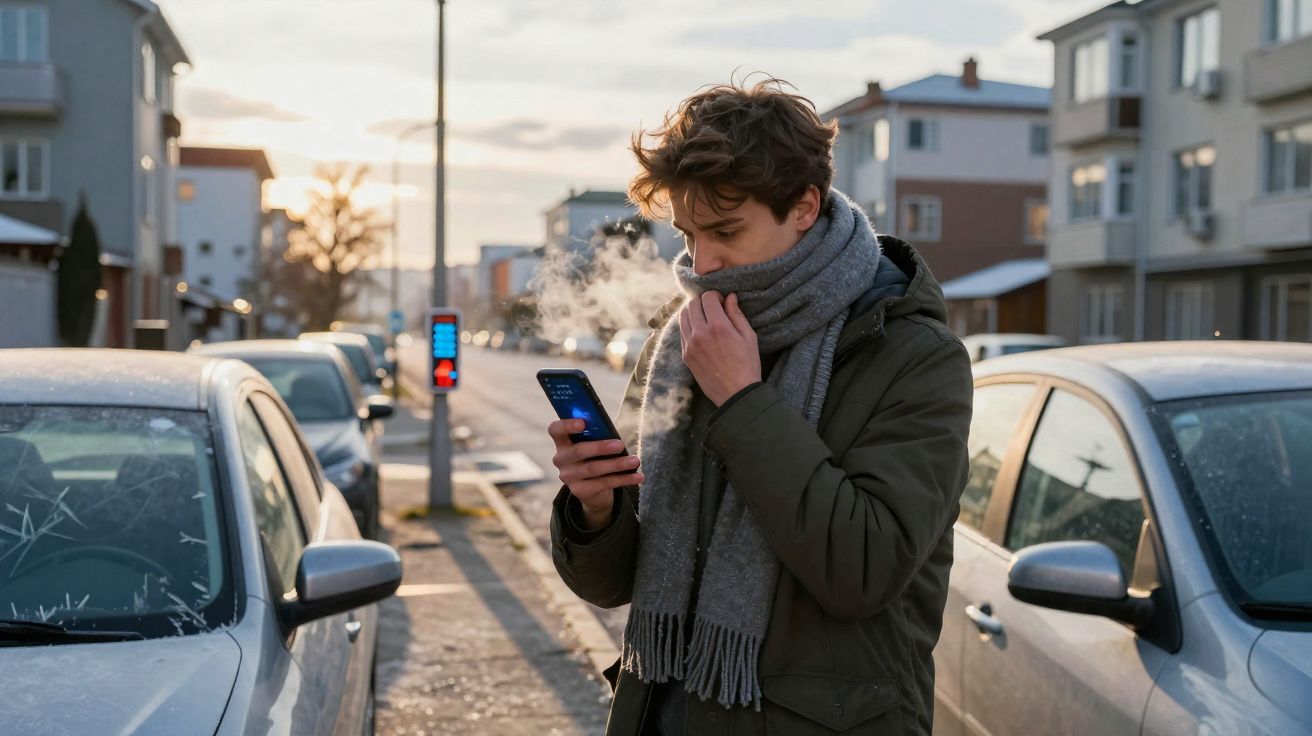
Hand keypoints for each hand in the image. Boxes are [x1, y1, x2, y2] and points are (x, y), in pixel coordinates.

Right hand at [547, 419, 642, 529]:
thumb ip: (596, 435)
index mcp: (562, 442)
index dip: (567, 425)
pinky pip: (604, 483)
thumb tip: (612, 431)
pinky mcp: (580, 491)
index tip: (583, 422)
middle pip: (578, 451)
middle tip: (620, 445)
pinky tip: (637, 476)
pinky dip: (623, 479)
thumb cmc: (595, 456)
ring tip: (635, 461)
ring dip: (617, 464)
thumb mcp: (593, 443)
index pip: (556, 430)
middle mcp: (561, 459)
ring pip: (594, 468)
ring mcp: (568, 477)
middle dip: (601, 447)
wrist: (593, 488)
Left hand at [680, 291, 760, 405]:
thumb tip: (730, 297)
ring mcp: (690, 345)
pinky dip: (689, 325)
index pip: (707, 298)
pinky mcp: (685, 355)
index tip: (722, 302)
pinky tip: (701, 331)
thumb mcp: (749, 337)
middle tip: (714, 308)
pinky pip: (682, 331)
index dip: (716, 295)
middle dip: (703, 301)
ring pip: (683, 316)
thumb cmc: (747, 365)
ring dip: (693, 312)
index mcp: (719, 327)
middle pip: (692, 304)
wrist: (736, 394)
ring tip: (705, 318)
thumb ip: (737, 314)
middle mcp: (700, 334)